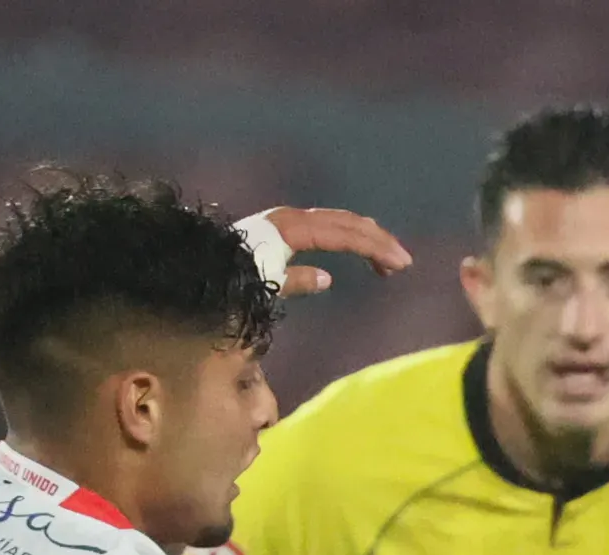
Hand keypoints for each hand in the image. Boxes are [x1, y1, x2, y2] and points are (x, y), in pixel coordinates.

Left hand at [241, 206, 411, 295]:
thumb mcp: (265, 282)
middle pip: (347, 223)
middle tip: (403, 262)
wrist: (204, 263)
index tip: (399, 264)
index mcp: (294, 229)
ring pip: (340, 223)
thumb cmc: (234, 275)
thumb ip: (296, 280)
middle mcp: (295, 218)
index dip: (374, 247)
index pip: (344, 234)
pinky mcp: (289, 228)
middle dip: (378, 241)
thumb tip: (327, 278)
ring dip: (366, 239)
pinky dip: (349, 239)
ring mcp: (292, 220)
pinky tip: (360, 254)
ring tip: (387, 262)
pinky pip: (328, 228)